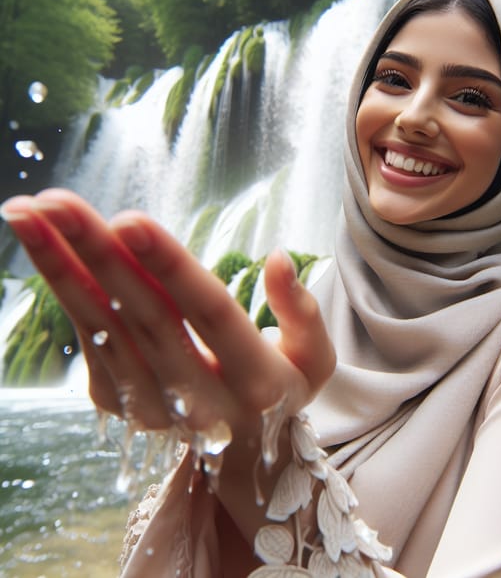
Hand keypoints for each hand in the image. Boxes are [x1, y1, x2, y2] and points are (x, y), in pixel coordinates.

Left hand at [0, 188, 335, 439]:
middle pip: (144, 316)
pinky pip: (91, 343)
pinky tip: (47, 247)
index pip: (208, 313)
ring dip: (61, 269)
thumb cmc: (282, 390)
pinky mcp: (122, 407)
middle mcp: (200, 399)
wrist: (245, 457)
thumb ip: (302, 311)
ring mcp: (154, 408)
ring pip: (104, 329)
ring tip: (27, 213)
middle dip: (98, 253)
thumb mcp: (315, 358)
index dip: (168, 266)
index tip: (127, 218)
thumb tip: (277, 258)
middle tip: (54, 201)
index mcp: (256, 380)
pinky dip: (66, 293)